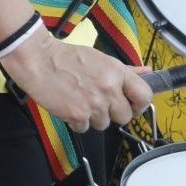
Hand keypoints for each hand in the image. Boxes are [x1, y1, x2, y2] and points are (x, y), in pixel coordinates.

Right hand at [0, 33, 152, 132]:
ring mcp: (93, 105)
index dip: (139, 104)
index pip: (144, 96)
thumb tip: (147, 71)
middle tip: (100, 102)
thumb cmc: (68, 57)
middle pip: (125, 116)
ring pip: (104, 124)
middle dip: (114, 112)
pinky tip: (70, 106)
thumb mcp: (101, 58)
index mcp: (117, 72)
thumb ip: (126, 69)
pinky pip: (85, 128)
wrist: (38, 61)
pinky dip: (77, 121)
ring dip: (94, 117)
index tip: (132, 105)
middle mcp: (109, 90)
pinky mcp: (77, 116)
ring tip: (81, 101)